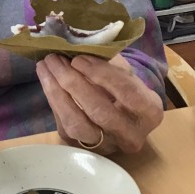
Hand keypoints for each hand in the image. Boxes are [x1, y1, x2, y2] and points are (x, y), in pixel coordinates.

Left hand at [36, 53, 162, 153]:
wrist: (121, 115)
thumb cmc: (122, 87)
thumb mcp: (123, 72)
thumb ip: (108, 61)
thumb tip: (79, 45)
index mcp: (149, 112)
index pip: (128, 93)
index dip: (102, 74)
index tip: (79, 58)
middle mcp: (131, 135)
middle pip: (100, 111)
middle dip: (73, 82)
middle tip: (55, 58)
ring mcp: (107, 146)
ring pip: (77, 124)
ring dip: (56, 92)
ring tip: (45, 67)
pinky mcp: (83, 148)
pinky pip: (65, 126)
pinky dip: (53, 101)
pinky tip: (46, 80)